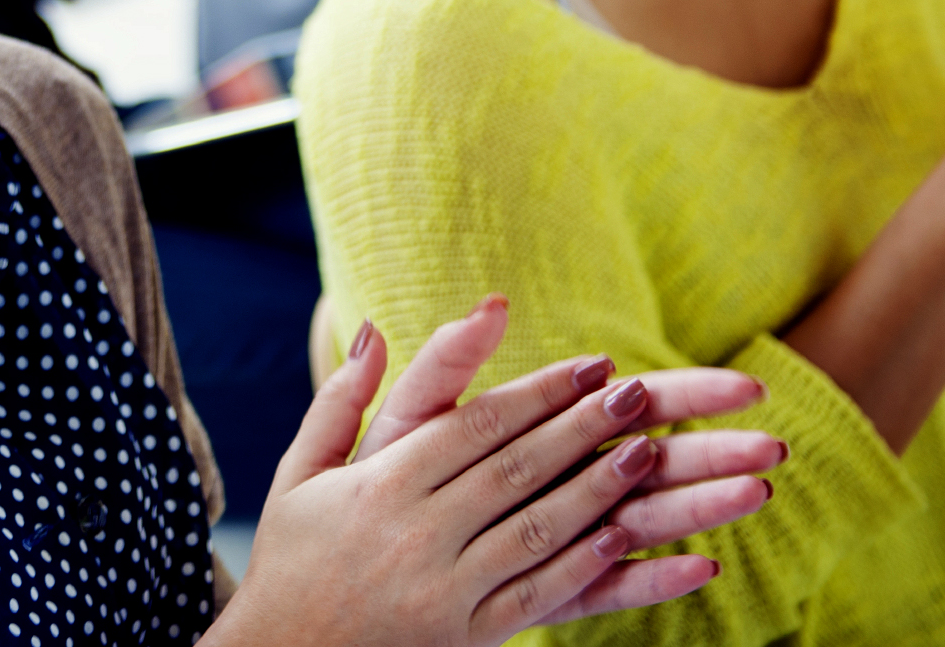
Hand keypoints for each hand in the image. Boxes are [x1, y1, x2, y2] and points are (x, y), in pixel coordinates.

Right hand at [212, 296, 781, 646]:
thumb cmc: (292, 558)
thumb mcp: (301, 472)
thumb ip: (340, 400)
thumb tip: (371, 328)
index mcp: (382, 486)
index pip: (477, 427)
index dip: (540, 392)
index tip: (593, 364)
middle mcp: (418, 533)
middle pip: (517, 470)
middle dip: (584, 427)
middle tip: (640, 393)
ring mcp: (446, 589)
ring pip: (538, 530)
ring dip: (600, 489)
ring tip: (652, 453)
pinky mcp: (466, 635)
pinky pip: (537, 596)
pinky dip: (585, 565)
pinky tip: (626, 537)